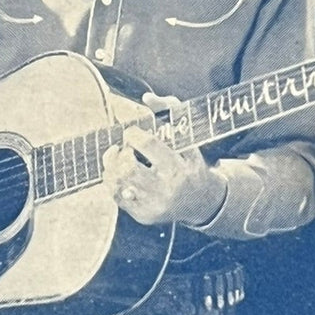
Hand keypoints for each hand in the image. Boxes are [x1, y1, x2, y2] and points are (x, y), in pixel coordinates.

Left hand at [101, 92, 226, 227]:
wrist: (202, 201)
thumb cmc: (192, 163)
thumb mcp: (189, 136)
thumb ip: (170, 110)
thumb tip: (146, 98)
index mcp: (179, 167)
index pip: (148, 144)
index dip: (132, 134)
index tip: (132, 133)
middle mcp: (166, 189)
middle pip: (128, 168)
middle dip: (120, 153)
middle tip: (123, 148)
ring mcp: (154, 205)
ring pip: (118, 184)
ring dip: (111, 167)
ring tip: (117, 159)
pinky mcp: (144, 216)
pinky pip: (117, 197)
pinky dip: (113, 182)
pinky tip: (119, 174)